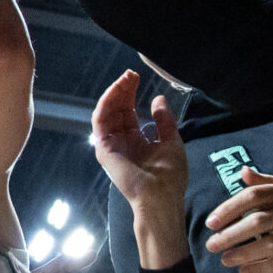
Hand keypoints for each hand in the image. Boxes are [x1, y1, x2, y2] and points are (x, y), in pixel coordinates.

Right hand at [92, 71, 188, 262]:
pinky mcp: (104, 149)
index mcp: (137, 142)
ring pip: (107, 113)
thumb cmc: (170, 176)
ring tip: (124, 79)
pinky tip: (114, 91)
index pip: (129, 113)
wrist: (161, 198)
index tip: (138, 79)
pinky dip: (105, 104)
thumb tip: (158, 99)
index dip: (132, 95)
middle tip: (130, 74)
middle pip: (117, 111)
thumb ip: (164, 121)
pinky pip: (100, 122)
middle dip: (122, 91)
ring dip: (114, 94)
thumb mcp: (172, 141)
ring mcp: (112, 146)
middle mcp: (122, 143)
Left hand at [205, 168, 272, 272]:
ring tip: (226, 261)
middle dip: (230, 234)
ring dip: (243, 253)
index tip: (211, 222)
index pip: (256, 195)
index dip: (229, 208)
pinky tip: (248, 272)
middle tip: (212, 246)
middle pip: (259, 220)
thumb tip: (243, 174)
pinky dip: (264, 268)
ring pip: (271, 242)